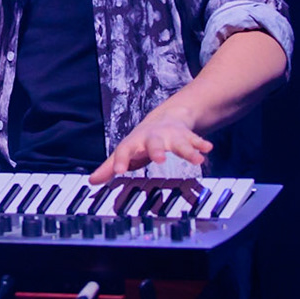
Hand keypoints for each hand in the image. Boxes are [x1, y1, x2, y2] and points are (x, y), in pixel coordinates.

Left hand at [89, 110, 211, 182]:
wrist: (167, 117)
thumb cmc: (142, 140)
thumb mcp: (126, 151)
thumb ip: (110, 166)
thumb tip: (92, 181)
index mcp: (135, 142)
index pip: (125, 150)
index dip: (121, 161)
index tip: (119, 172)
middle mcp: (153, 137)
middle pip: (154, 143)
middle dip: (157, 150)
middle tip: (160, 159)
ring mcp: (171, 136)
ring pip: (179, 142)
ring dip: (187, 150)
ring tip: (197, 160)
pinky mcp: (186, 136)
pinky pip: (195, 140)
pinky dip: (201, 144)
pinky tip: (207, 149)